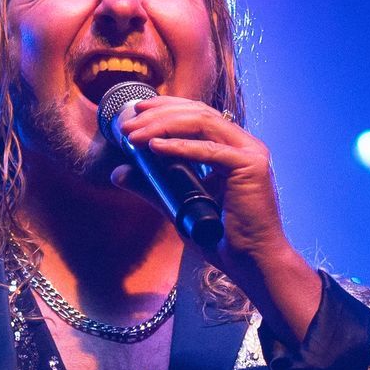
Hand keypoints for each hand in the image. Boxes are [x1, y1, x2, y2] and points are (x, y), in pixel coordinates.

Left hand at [111, 97, 322, 339]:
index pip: (198, 115)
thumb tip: (118, 172)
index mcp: (232, 147)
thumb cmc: (221, 236)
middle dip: (159, 114)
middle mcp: (244, 144)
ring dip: (163, 126)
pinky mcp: (250, 166)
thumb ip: (152, 185)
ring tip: (135, 134)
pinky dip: (179, 147)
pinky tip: (155, 147)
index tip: (137, 110)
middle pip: (198, 113)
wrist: (252, 262)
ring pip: (202, 123)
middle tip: (128, 123)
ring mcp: (250, 152)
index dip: (166, 108)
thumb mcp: (178, 204)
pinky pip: (209, 150)